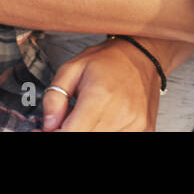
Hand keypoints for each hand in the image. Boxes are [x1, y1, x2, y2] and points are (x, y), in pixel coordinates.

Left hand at [42, 37, 160, 131]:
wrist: (144, 54)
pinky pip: (119, 139)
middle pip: (83, 138)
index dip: (55, 133)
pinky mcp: (145, 130)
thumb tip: (48, 124)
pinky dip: (106, 132)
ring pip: (99, 140)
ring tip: (88, 118)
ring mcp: (135, 125)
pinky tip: (103, 121)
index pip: (69, 133)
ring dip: (88, 132)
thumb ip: (54, 95)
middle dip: (71, 131)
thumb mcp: (73, 67)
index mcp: (99, 97)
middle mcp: (120, 114)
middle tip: (69, 120)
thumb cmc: (111, 59)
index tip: (51, 128)